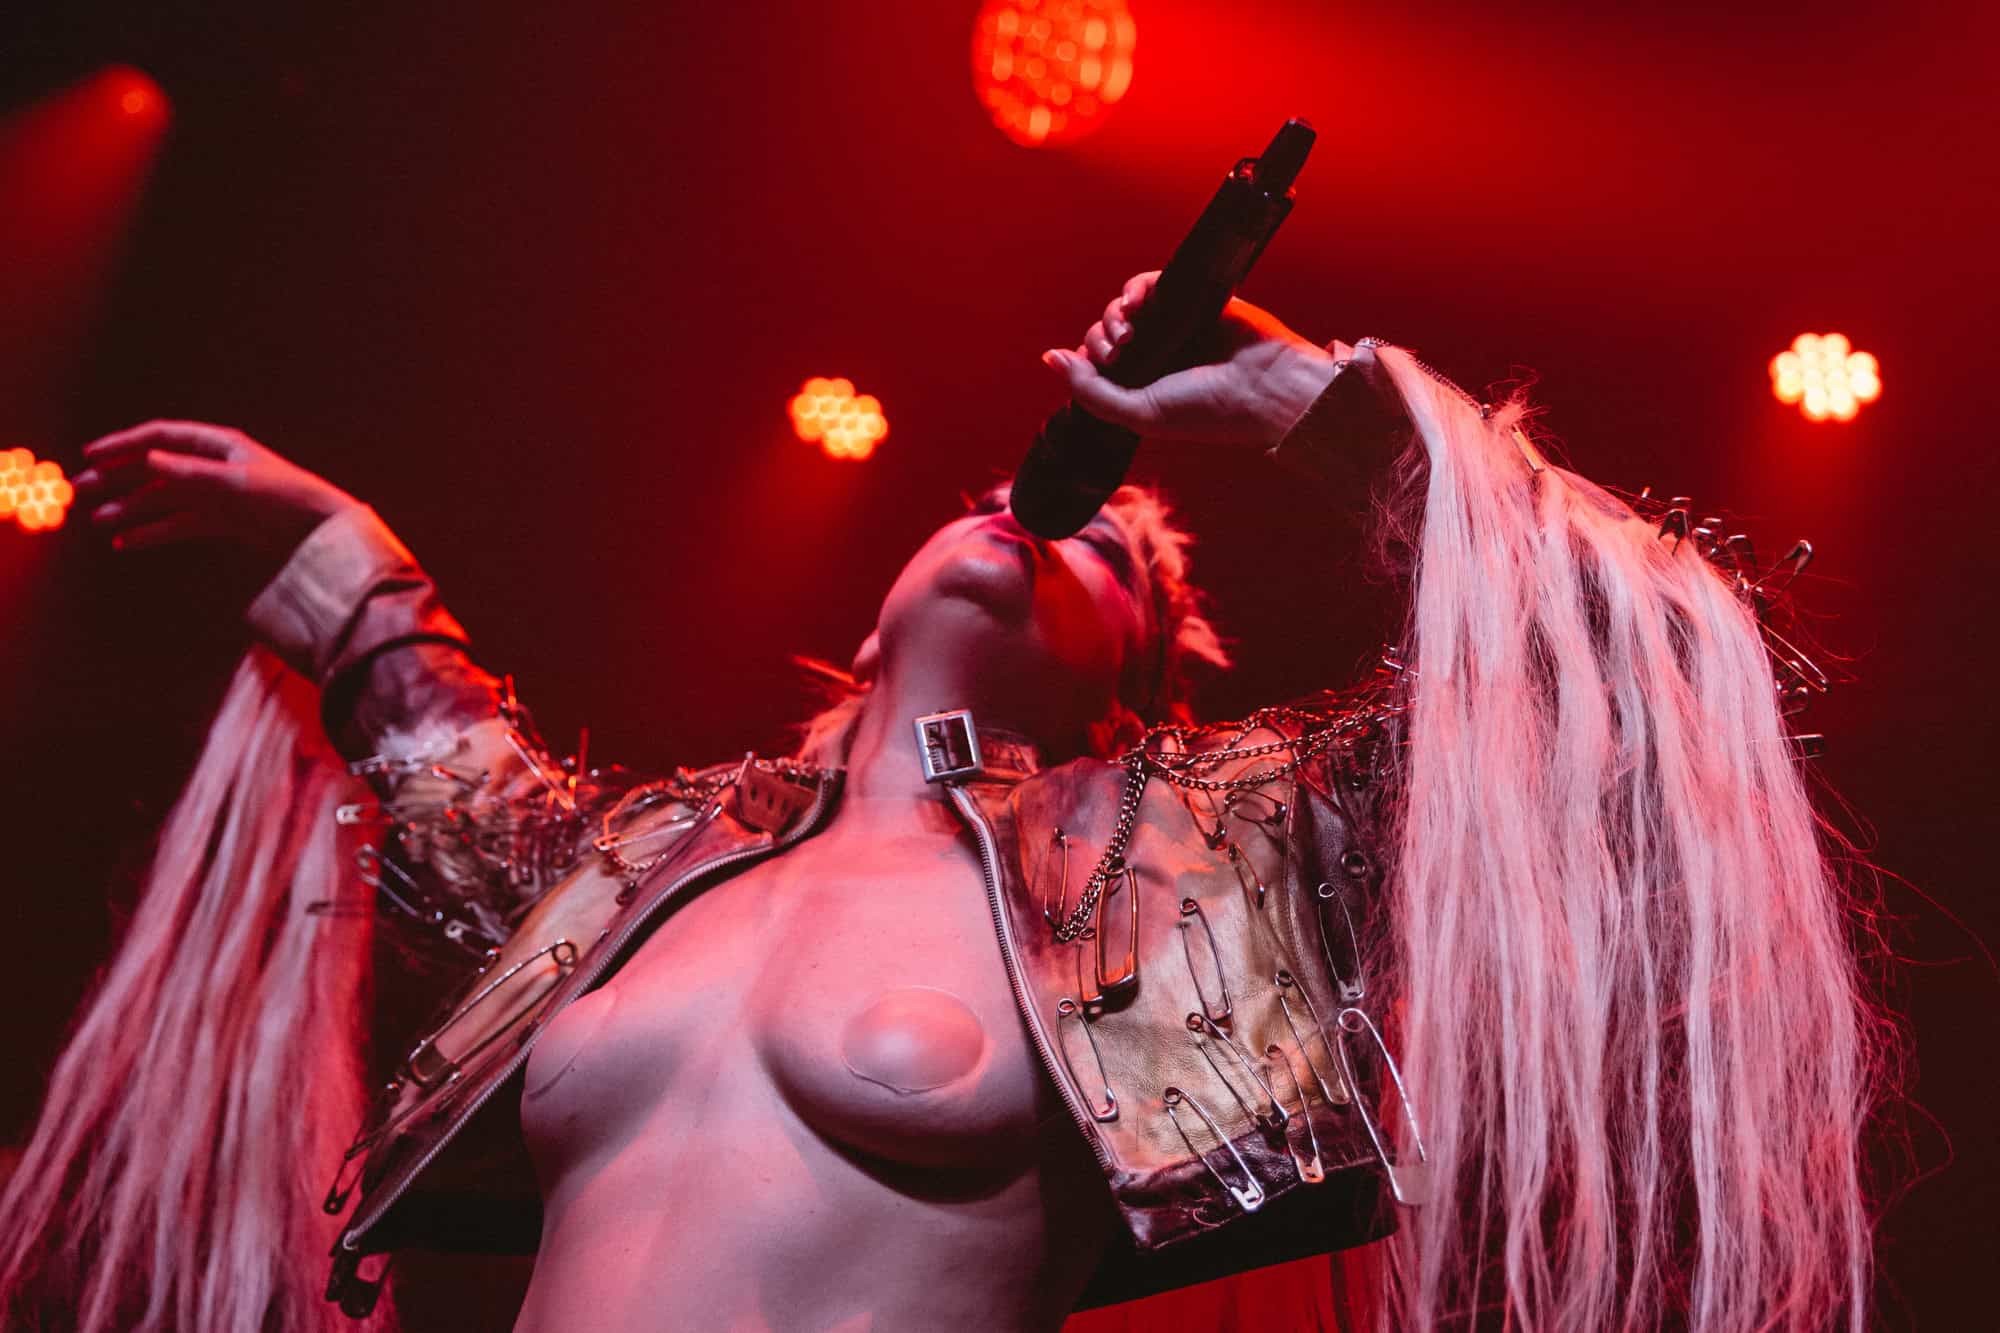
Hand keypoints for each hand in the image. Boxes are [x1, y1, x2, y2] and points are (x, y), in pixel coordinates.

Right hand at [73, 421, 360, 558]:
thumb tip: (148, 457)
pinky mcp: (223, 521)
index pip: (160, 437)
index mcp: (218, 444)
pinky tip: (127, 541)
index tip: (90, 454)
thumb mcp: (235, 483)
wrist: (321, 532)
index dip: (123, 444)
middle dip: (117, 476)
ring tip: (98, 521)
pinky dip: (154, 531)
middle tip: (80, 488)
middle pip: (155, 466)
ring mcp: (216, 494)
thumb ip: (190, 472)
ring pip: (163, 498)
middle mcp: (213, 465)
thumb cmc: (285, 498)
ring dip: (130, 507)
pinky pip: (179, 523)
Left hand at [1040, 271, 1338, 449]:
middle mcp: (1154, 355)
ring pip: (1124, 307)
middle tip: (1120, 350)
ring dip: (1114, 313)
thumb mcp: (1140, 413)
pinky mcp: (1190, 299)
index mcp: (1142, 385)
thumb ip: (1090, 391)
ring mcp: (1171, 326)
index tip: (1103, 366)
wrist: (1264, 388)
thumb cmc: (1208, 410)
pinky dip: (1135, 288)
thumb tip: (1050, 357)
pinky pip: (1150, 284)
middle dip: (1102, 336)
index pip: (1096, 364)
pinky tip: (1136, 301)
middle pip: (1105, 332)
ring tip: (1128, 329)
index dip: (1086, 361)